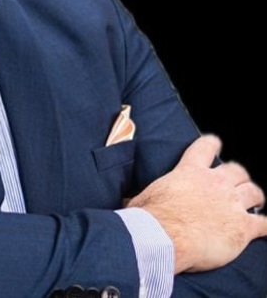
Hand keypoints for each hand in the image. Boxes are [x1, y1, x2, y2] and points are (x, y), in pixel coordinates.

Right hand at [127, 134, 266, 273]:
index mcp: (189, 171)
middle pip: (238, 170)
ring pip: (254, 192)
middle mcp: (214, 183)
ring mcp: (231, 204)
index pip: (206, 147)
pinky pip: (264, 223)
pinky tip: (264, 228)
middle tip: (236, 183)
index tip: (216, 143)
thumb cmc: (150, 216)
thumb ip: (146, 195)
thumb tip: (127, 202)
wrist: (164, 236)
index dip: (213, 143)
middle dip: (239, 176)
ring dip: (254, 197)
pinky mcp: (243, 228)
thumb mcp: (144, 197)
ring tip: (253, 203)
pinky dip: (266, 225)